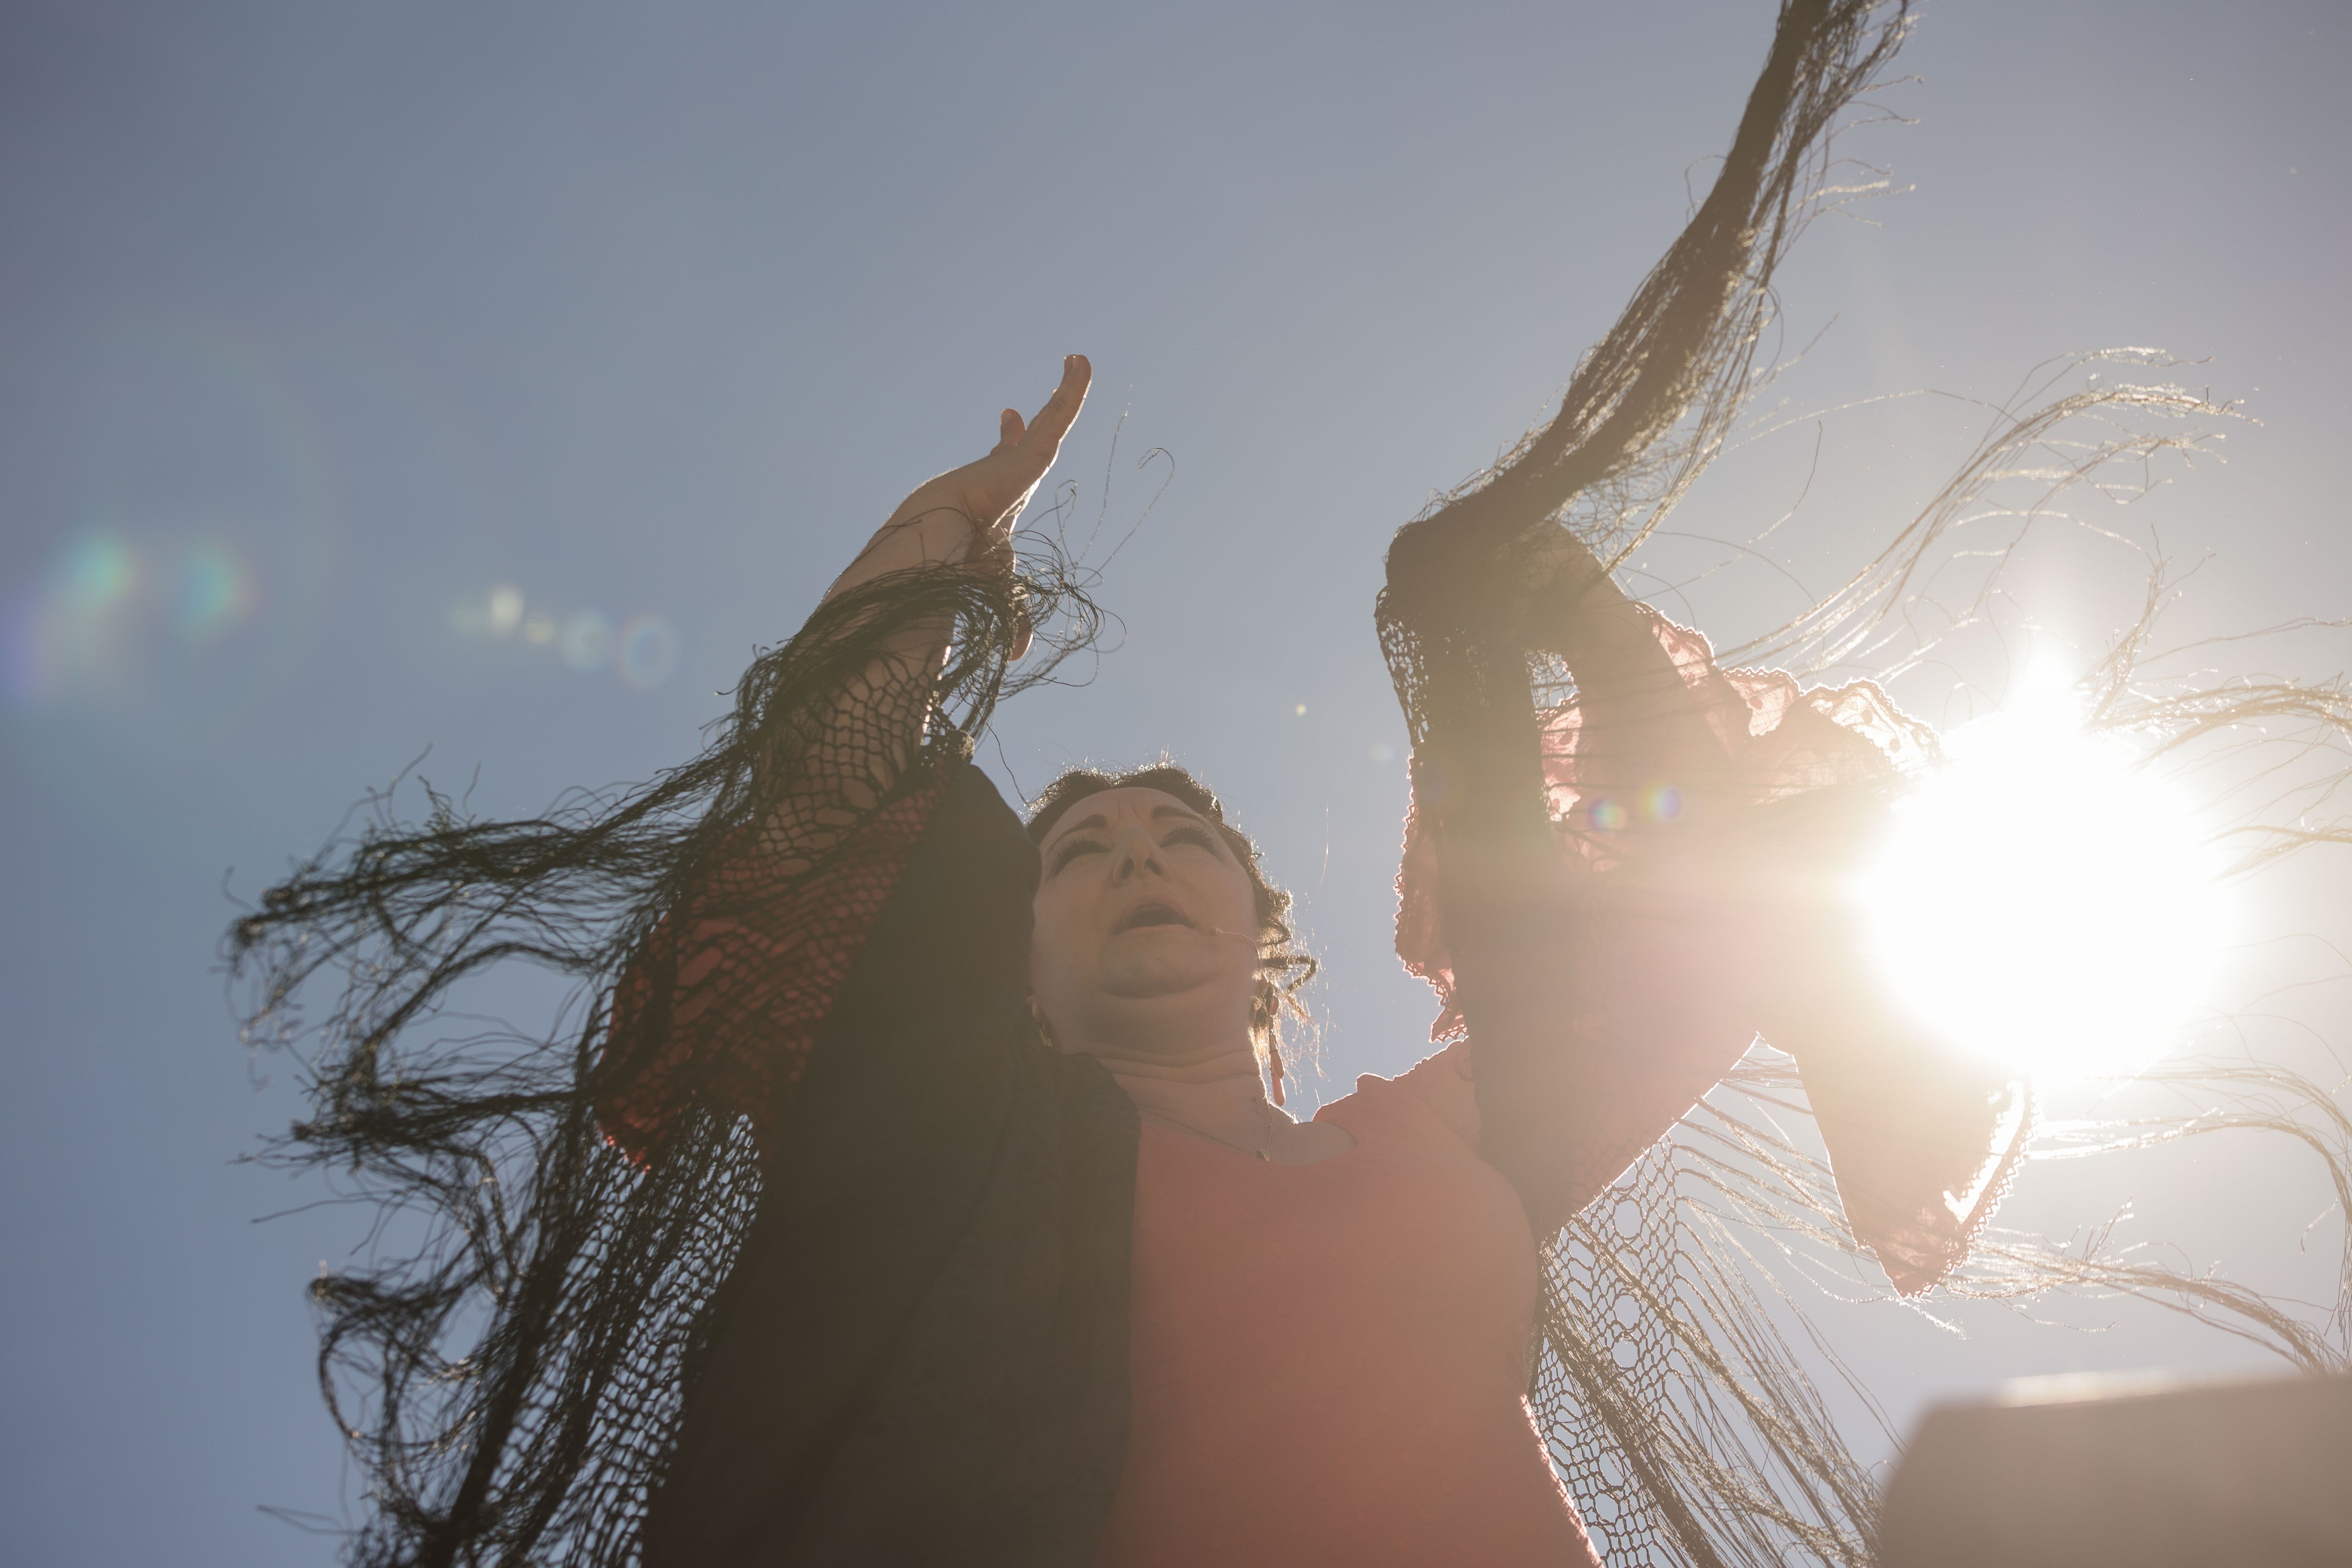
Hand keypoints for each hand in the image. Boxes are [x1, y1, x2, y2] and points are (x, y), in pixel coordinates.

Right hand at [828, 355, 1092, 601]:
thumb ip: (1014, 616)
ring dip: (1065, 391)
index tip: (1007, 418)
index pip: (1003, 465)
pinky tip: (1082, 361)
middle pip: (1020, 441)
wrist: (938, 541)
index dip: (1005, 442)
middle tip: (1016, 404)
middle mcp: (1004, 474)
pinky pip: (1062, 409)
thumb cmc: (958, 564)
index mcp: (994, 497)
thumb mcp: (998, 587)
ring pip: (1051, 418)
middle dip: (1021, 422)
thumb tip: (1020, 656)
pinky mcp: (1033, 449)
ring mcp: (1017, 458)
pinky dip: (1074, 386)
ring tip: (1077, 361)